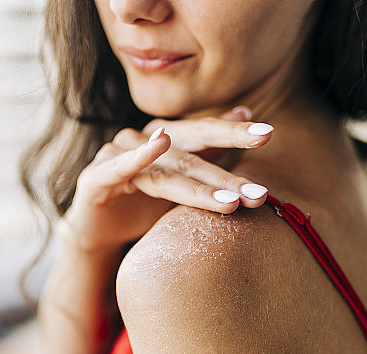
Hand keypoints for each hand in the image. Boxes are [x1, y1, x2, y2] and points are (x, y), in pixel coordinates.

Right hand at [61, 106, 273, 252]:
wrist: (99, 231)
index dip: (236, 133)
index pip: (206, 133)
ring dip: (201, 187)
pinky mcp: (96, 177)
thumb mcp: (183, 179)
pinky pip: (120, 166)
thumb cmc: (144, 203)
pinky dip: (138, 155)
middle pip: (192, 153)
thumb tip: (246, 108)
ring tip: (232, 202)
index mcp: (167, 137)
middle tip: (259, 192)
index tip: (269, 133)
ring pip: (166, 171)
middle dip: (228, 174)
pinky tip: (159, 145)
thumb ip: (211, 148)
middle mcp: (143, 139)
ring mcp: (118, 155)